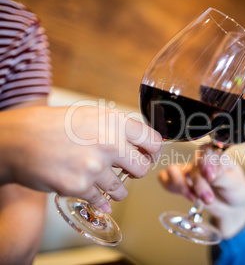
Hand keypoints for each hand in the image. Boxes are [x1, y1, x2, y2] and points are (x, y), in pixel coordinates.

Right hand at [0, 106, 161, 212]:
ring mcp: (94, 166)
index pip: (154, 141)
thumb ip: (117, 128)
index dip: (152, 152)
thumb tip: (140, 143)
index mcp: (114, 122)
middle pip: (143, 168)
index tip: (147, 156)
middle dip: (136, 172)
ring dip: (115, 189)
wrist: (18, 140)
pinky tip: (92, 193)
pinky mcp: (79, 186)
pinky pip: (101, 201)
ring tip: (103, 181)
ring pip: (122, 190)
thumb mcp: (91, 115)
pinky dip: (98, 200)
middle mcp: (109, 143)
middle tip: (126, 171)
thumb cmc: (54, 126)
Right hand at [159, 143, 244, 237]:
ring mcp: (190, 171)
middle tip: (208, 197)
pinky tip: (185, 195)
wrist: (231, 208)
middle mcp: (201, 160)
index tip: (210, 175)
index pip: (206, 149)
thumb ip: (221, 176)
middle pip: (192, 165)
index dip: (205, 160)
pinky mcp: (181, 182)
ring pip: (174, 170)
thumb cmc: (235, 191)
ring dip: (181, 185)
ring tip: (194, 198)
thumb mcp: (235, 184)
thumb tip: (208, 172)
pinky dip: (170, 186)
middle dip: (199, 184)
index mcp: (217, 155)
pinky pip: (165, 179)